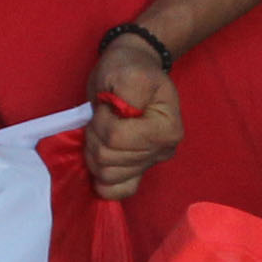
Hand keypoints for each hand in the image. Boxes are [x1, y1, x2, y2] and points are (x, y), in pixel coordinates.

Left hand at [81, 35, 181, 202]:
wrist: (134, 70)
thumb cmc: (130, 69)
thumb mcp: (126, 72)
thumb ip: (126, 94)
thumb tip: (120, 119)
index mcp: (167, 128)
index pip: (117, 138)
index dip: (102, 121)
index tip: (108, 105)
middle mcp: (163, 150)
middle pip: (109, 159)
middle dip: (95, 136)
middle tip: (102, 116)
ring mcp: (150, 164)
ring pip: (108, 176)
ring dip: (94, 152)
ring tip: (101, 131)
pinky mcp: (137, 173)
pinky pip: (117, 191)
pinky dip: (103, 180)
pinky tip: (102, 160)